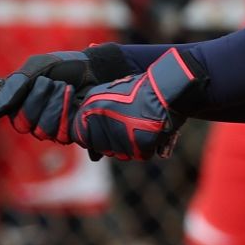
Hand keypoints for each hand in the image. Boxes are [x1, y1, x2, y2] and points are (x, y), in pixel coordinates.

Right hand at [0, 43, 135, 133]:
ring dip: (55, 105)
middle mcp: (27, 114)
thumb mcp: (39, 66)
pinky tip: (76, 102)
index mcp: (15, 95)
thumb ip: (17, 83)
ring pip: (40, 130)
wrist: (97, 71)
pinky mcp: (66, 134)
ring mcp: (46, 126)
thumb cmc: (66, 65)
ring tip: (67, 89)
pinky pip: (59, 135)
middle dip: (36, 101)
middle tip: (50, 83)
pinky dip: (67, 114)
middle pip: (20, 123)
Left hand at [57, 48, 204, 160]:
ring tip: (138, 126)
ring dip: (128, 145)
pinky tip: (148, 131)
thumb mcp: (108, 95)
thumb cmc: (138, 92)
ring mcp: (120, 135)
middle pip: (100, 147)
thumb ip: (93, 114)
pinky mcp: (139, 145)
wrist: (165, 90)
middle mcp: (102, 122)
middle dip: (111, 141)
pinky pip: (139, 154)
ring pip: (119, 153)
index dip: (90, 137)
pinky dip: (145, 147)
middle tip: (126, 126)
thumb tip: (86, 138)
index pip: (80, 136)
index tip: (103, 131)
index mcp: (91, 108)